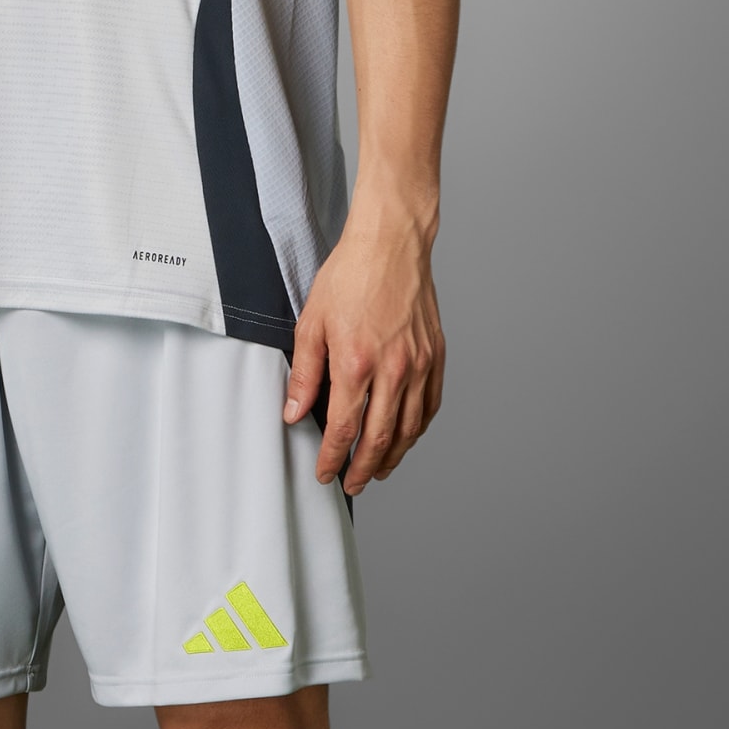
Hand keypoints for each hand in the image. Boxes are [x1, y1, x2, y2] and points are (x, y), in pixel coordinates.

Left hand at [282, 196, 443, 494]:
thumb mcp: (312, 321)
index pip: (344, 430)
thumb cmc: (350, 275)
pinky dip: (417, 429)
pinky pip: (430, 406)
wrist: (390, 243)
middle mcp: (393, 370)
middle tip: (352, 484)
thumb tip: (294, 411)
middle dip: (364, 470)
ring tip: (379, 470)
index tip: (325, 472)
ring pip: (409, 429)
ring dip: (393, 457)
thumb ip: (305, 373)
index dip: (333, 459)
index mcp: (356, 363)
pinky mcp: (435, 355)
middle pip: (379, 440)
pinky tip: (406, 436)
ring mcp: (418, 364)